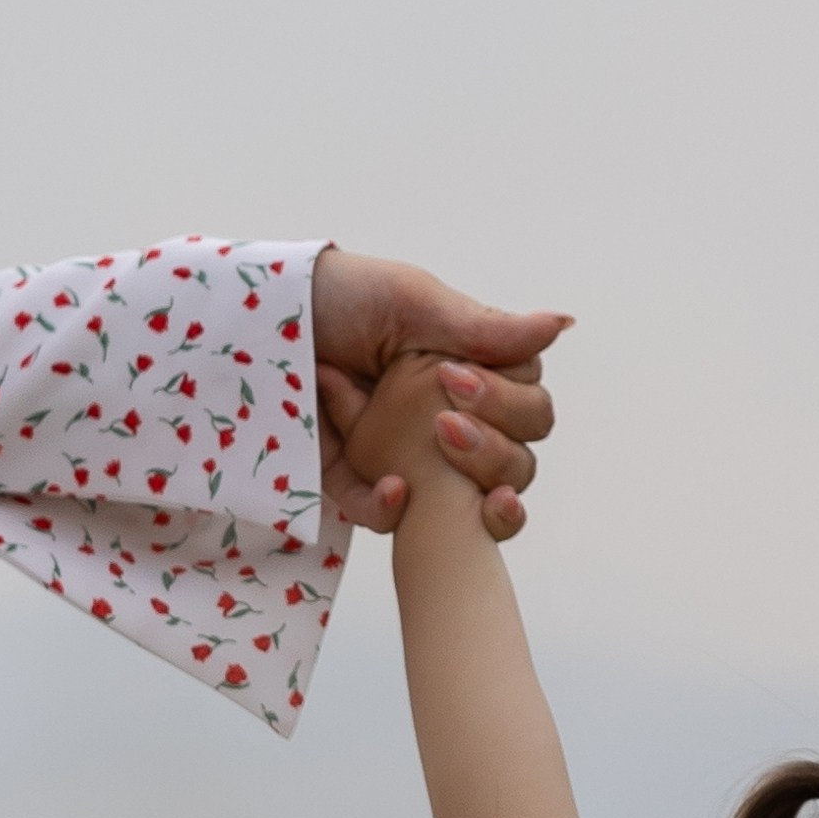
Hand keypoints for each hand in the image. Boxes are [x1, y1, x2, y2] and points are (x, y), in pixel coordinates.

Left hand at [312, 248, 568, 541]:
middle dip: (493, 452)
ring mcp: (414, 461)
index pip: (530, 413)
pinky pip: (396, 522)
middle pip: (515, 465)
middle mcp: (452, 423)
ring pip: (471, 507)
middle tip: (444, 423)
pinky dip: (398, 512)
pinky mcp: (364, 487)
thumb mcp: (413, 303)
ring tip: (432, 451)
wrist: (256, 317)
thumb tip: (563, 326)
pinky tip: (396, 489)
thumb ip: (486, 329)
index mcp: (474, 377)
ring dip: (465, 489)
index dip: (510, 409)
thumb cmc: (340, 295)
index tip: (458, 381)